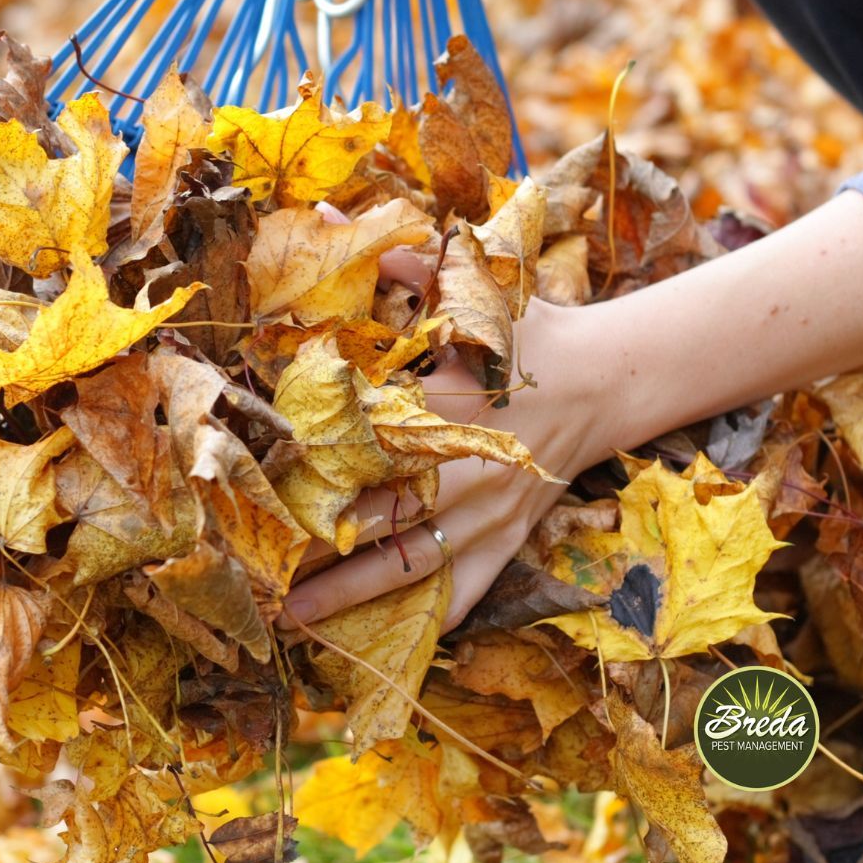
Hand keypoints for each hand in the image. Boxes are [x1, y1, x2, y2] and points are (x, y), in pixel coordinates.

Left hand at [277, 292, 606, 631]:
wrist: (606, 377)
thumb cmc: (531, 333)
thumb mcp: (472, 292)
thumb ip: (397, 265)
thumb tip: (323, 218)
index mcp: (449, 407)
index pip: (367, 445)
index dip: (313, 468)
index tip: (259, 485)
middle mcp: (466, 470)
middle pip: (381, 517)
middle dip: (318, 545)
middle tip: (256, 569)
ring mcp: (491, 514)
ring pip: (414, 564)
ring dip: (354, 595)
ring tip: (295, 621)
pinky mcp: (510, 538)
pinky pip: (469, 589)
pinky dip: (430, 619)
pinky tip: (386, 644)